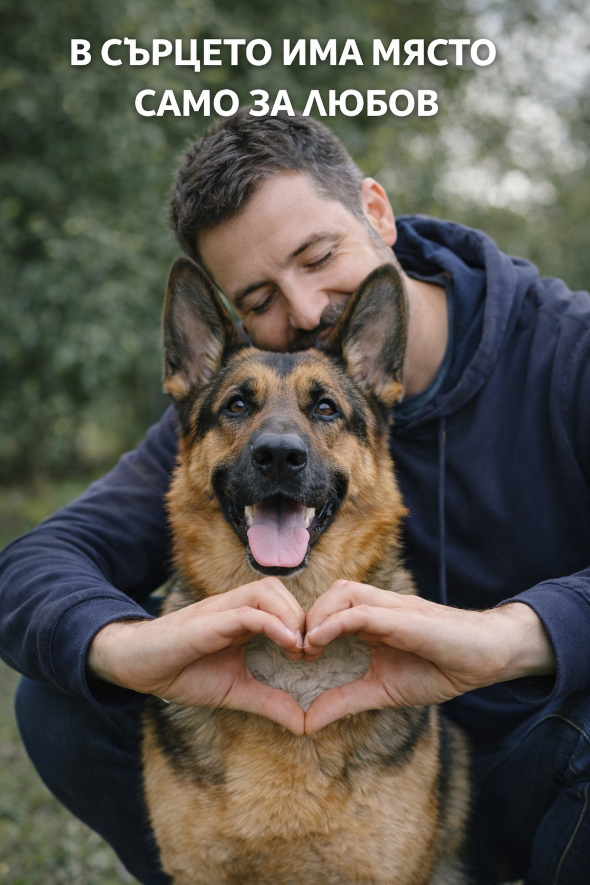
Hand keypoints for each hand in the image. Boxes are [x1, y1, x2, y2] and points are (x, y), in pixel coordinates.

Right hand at [87, 577, 305, 733]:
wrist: (139, 667)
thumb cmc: (183, 673)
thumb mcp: (234, 690)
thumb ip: (268, 701)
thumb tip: (304, 724)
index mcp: (243, 619)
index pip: (283, 604)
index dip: (304, 624)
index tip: (314, 656)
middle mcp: (235, 607)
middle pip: (279, 590)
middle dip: (302, 616)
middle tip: (310, 652)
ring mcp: (222, 610)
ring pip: (267, 591)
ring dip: (290, 615)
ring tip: (298, 648)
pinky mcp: (210, 619)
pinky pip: (248, 611)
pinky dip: (271, 623)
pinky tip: (286, 643)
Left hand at [302, 580, 555, 733]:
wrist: (485, 658)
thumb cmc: (440, 669)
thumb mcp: (382, 690)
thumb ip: (346, 700)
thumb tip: (306, 722)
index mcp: (373, 621)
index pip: (330, 610)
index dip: (307, 628)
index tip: (292, 659)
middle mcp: (378, 607)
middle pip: (331, 595)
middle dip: (305, 619)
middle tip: (293, 653)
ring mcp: (390, 607)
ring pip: (342, 593)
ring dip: (317, 616)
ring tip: (306, 648)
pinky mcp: (400, 615)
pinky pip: (360, 610)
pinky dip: (334, 622)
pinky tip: (319, 643)